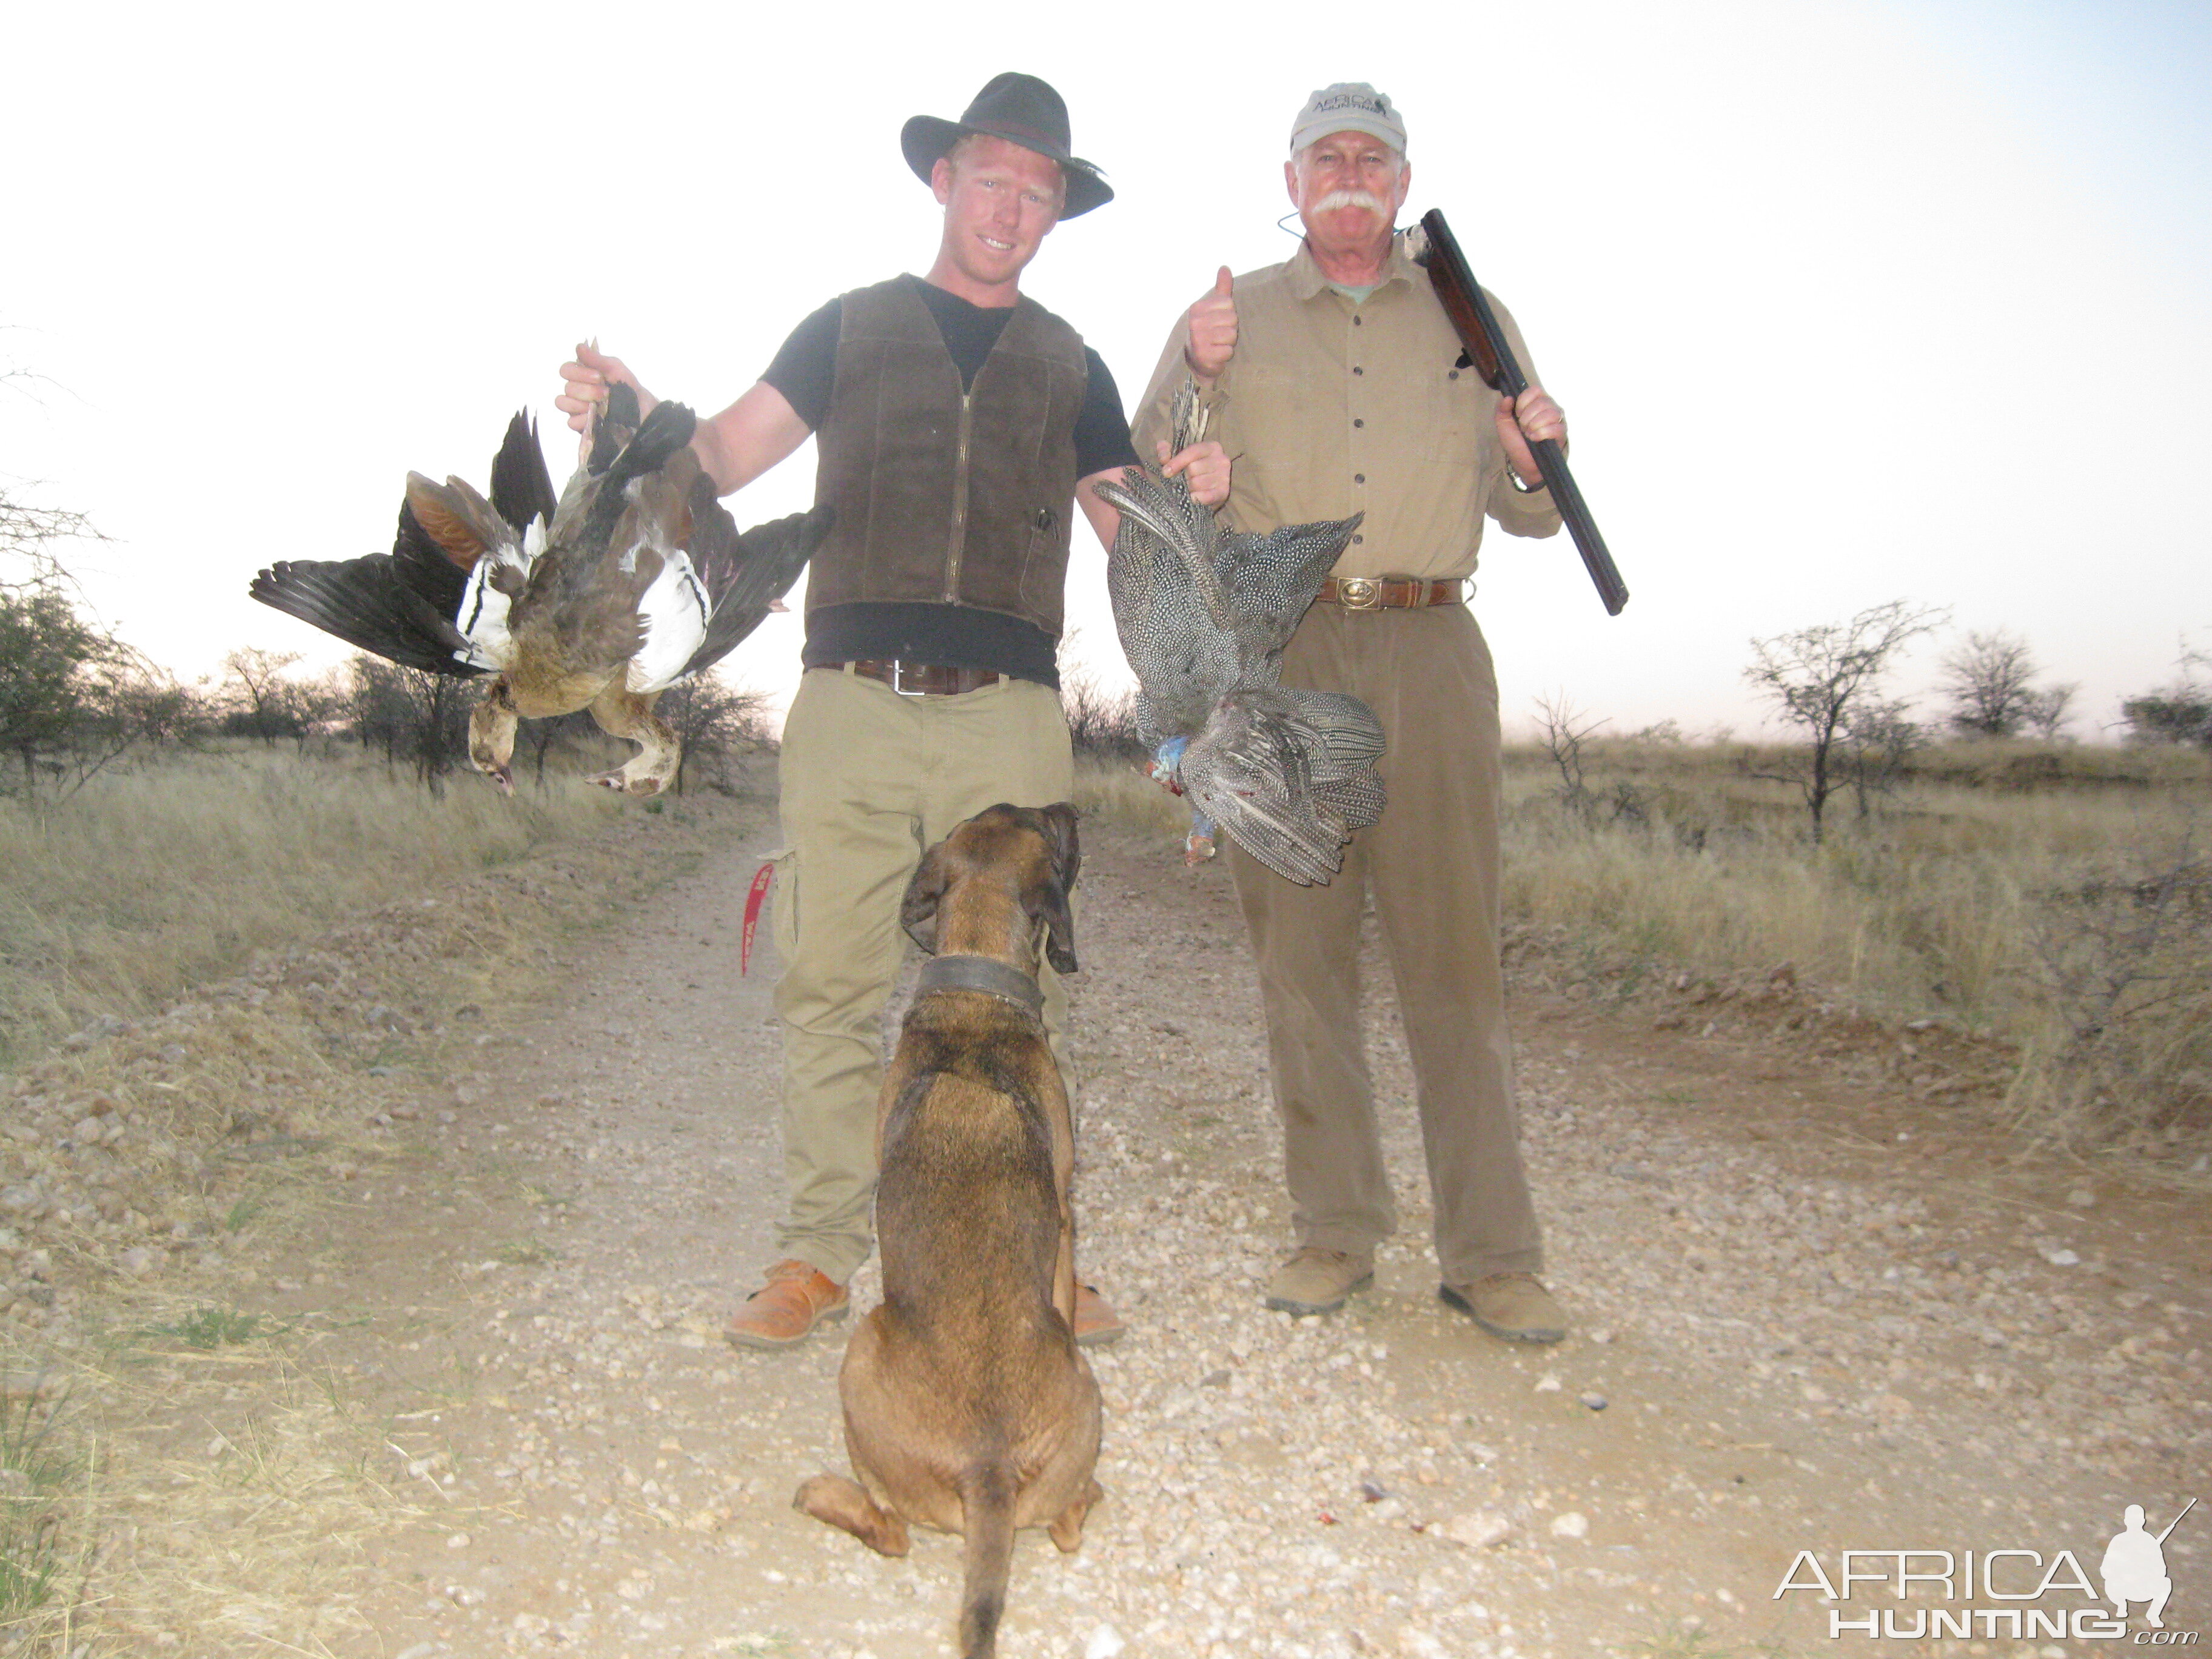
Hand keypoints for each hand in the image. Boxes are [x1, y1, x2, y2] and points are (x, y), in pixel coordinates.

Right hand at [554, 340, 656, 436]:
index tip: (599, 377)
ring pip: (563, 403)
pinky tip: (597, 417)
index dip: (579, 373)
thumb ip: (597, 359)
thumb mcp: (615, 369)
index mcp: (581, 375)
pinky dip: (583, 419)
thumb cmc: (627, 387)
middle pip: (568, 388)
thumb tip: (579, 346)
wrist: (642, 409)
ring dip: (583, 403)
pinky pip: (571, 422)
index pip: (566, 370)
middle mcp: (576, 391)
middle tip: (606, 393)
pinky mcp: (581, 425)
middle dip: (588, 390)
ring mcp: (576, 409)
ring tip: (601, 405)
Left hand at [1160, 438, 1230, 507]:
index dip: (1177, 462)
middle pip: (1193, 469)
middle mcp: (1221, 459)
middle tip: (1182, 481)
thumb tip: (1164, 458)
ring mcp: (1224, 476)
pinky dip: (1198, 498)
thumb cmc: (1191, 470)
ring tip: (1189, 489)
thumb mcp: (1178, 456)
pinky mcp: (1224, 492)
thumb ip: (1166, 451)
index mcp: (1211, 447)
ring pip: (1197, 483)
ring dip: (1189, 488)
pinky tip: (1192, 498)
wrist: (1208, 489)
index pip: (1192, 452)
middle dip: (1184, 477)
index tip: (1165, 472)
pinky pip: (1208, 496)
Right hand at [1183, 266, 1238, 383]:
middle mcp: (1195, 322)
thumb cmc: (1209, 332)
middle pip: (1232, 319)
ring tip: (1219, 345)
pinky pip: (1228, 352)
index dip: (1229, 314)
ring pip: (1231, 336)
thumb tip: (1225, 267)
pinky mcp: (1203, 356)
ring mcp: (1198, 339)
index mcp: (1197, 308)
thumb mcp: (1214, 307)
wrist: (1197, 362)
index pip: (1229, 303)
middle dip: (1230, 329)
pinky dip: (1226, 355)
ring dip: (1229, 343)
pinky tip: (1217, 355)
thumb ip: (1221, 288)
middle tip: (1219, 336)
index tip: (1220, 322)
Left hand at [1495, 384, 1565, 489]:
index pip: (1535, 390)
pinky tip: (1535, 439)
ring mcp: (1558, 420)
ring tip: (1528, 434)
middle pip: (1543, 401)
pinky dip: (1542, 433)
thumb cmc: (1516, 442)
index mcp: (1536, 402)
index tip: (1517, 414)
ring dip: (1535, 425)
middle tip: (1523, 428)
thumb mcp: (1503, 425)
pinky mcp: (1562, 433)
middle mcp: (1550, 407)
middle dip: (1528, 417)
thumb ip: (1502, 410)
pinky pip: (1556, 428)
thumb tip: (1508, 397)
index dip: (1524, 401)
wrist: (1523, 463)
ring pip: (1551, 413)